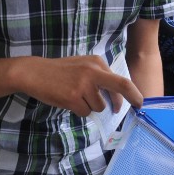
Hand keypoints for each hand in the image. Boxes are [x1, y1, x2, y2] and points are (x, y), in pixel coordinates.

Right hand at [17, 55, 142, 115]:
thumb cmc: (58, 71)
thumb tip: (116, 99)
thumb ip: (98, 78)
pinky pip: (85, 112)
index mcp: (96, 62)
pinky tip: (68, 101)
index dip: (133, 93)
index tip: (139, 102)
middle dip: (126, 102)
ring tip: (75, 98)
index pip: (121, 80)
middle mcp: (93, 72)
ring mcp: (83, 85)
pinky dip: (79, 111)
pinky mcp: (73, 98)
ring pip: (99, 107)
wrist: (34, 73)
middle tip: (124, 112)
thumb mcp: (81, 67)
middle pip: (120, 88)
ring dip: (90, 107)